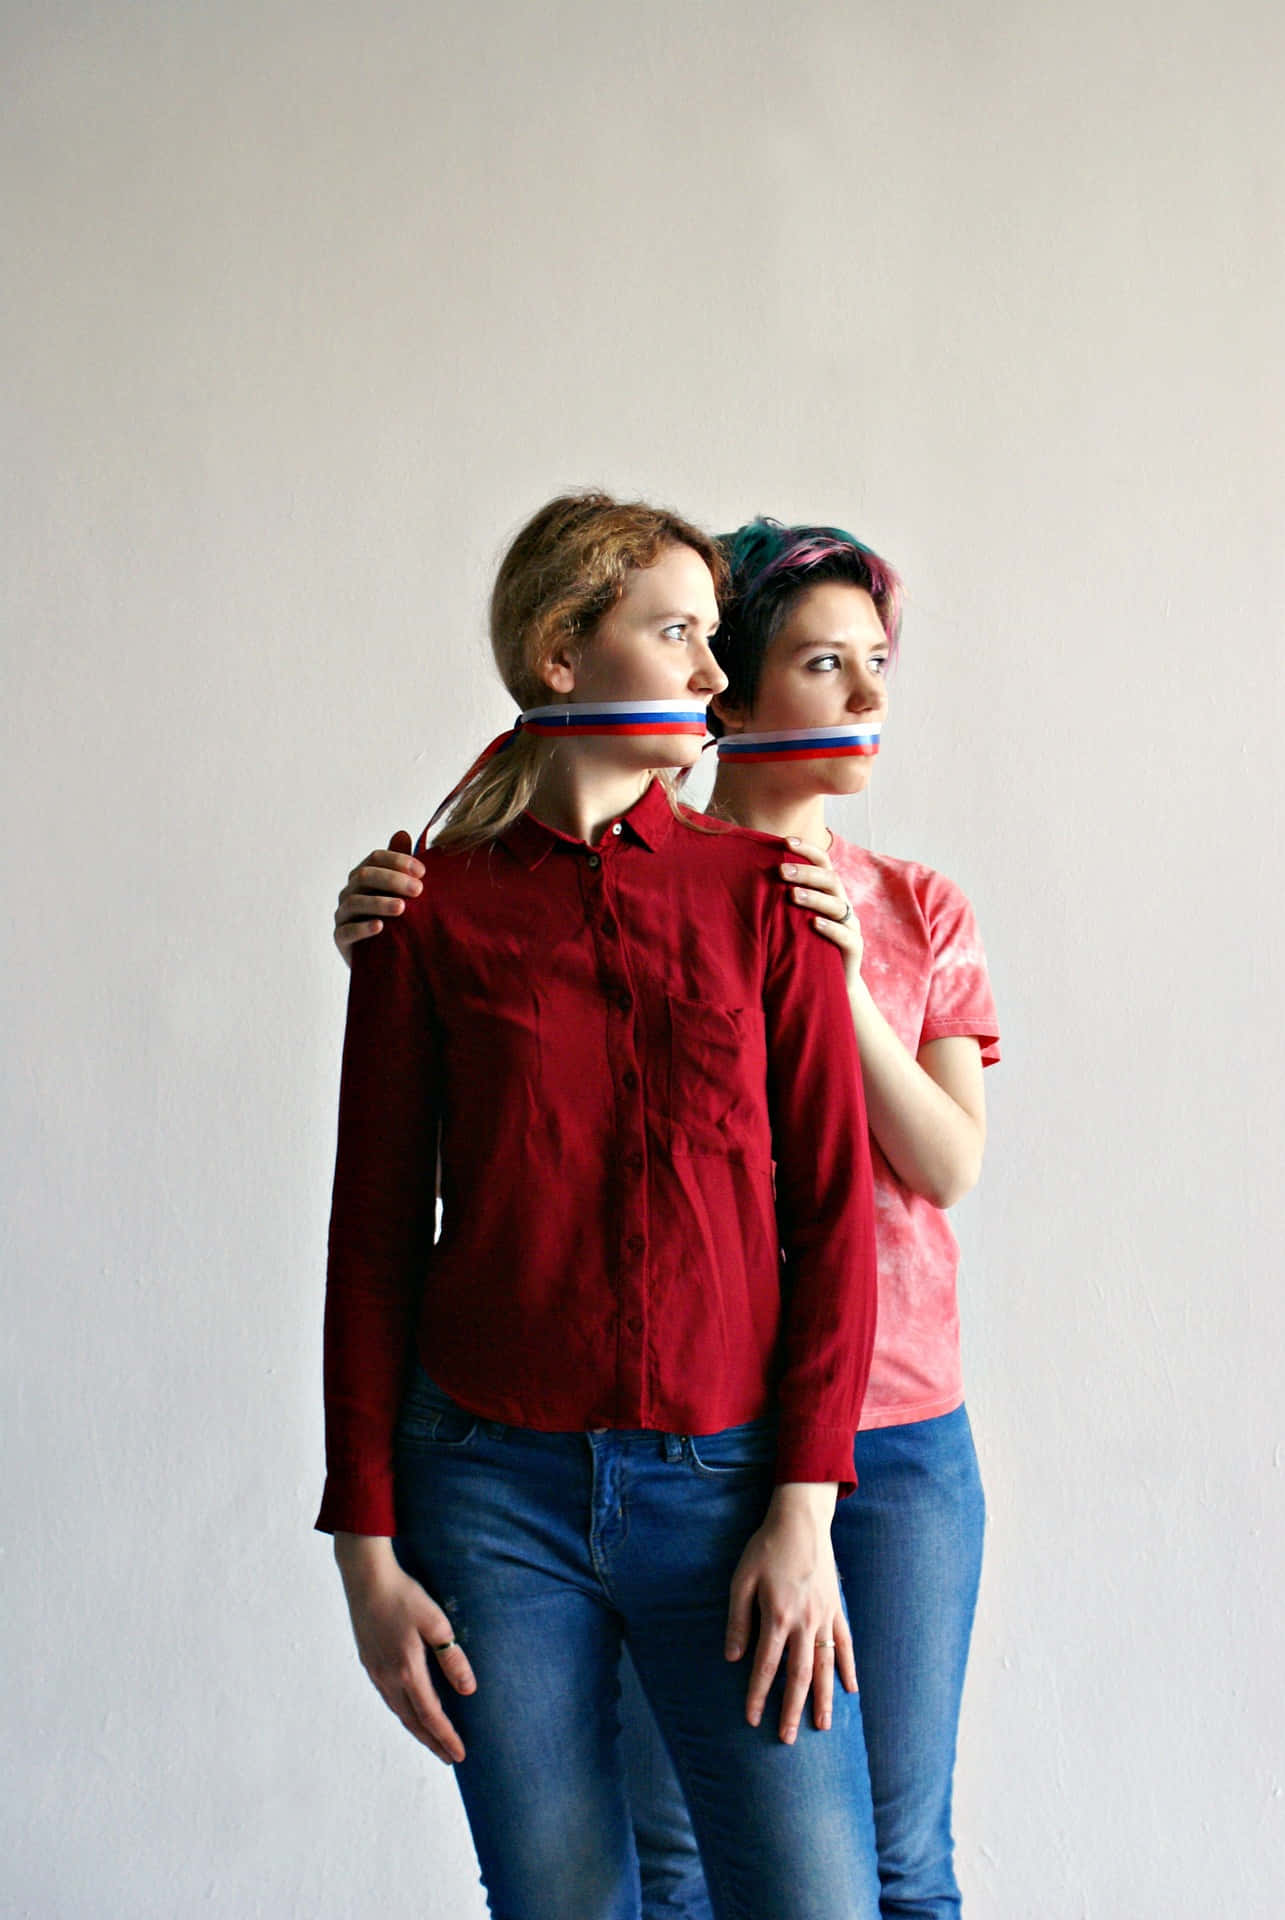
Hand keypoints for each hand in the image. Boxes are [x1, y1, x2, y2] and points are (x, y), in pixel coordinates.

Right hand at [333, 1533, 475, 1763]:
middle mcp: (388, 1677)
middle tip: (449, 1758)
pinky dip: (403, 1713)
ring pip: (399, 1712)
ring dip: (417, 1730)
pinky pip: (389, 1698)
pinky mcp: (369, 1663)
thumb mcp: (436, 1623)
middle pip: (413, 1721)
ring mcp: (376, 1671)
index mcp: (407, 1669)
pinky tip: (410, 1711)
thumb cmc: (404, 1596)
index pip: (430, 1714)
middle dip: (432, 1741)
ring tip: (432, 1741)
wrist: (366, 1580)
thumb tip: (468, 1690)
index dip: (446, 1736)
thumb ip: (452, 1658)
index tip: (460, 1754)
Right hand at [334, 832, 424, 964]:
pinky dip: (363, 928)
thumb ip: (401, 865)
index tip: (423, 872)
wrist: (386, 958)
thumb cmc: (396, 919)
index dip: (398, 861)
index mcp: (364, 876)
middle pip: (365, 876)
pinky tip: (380, 927)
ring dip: (379, 903)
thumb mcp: (402, 892)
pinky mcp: (340, 938)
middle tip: (419, 890)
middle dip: (393, 880)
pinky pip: (347, 931)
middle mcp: (350, 891)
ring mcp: (343, 914)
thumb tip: (402, 832)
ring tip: (402, 908)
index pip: (376, 858)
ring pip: (356, 902)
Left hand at [724, 1484, 856, 1743]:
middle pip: (799, 1676)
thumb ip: (738, 1621)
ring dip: (823, 1698)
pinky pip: (845, 1644)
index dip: (758, 1695)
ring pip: (825, 1667)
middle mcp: (804, 1623)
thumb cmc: (766, 1548)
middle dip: (792, 1709)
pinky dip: (848, 1668)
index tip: (752, 1719)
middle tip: (787, 1738)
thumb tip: (733, 1659)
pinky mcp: (837, 1609)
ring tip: (822, 1727)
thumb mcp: (742, 1580)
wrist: (801, 1520)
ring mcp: (824, 1617)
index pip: (765, 1666)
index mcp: (777, 1616)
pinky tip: (851, 1690)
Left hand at [780, 838, 862, 986]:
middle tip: (781, 871)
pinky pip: (846, 935)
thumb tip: (748, 875)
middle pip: (830, 880)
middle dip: (806, 873)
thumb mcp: (794, 918)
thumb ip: (782, 898)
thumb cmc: (806, 944)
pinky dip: (830, 928)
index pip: (822, 862)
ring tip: (792, 895)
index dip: (807, 850)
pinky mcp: (854, 947)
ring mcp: (850, 925)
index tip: (785, 841)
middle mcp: (841, 904)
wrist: (831, 982)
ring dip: (814, 898)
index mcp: (829, 892)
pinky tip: (814, 924)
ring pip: (837, 905)